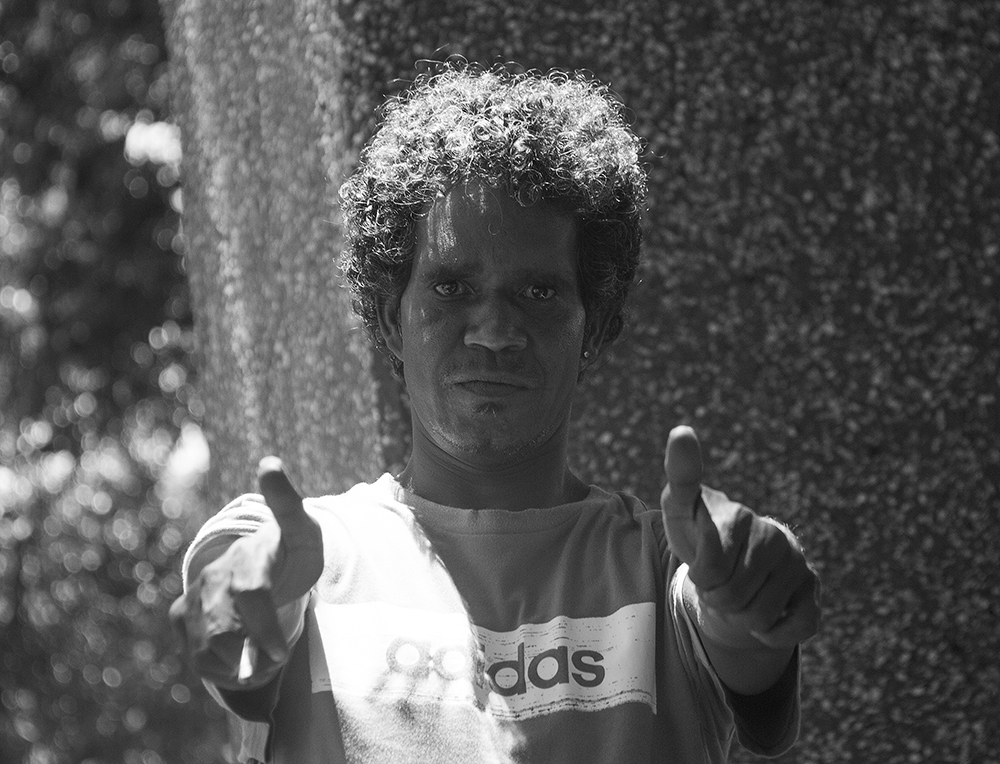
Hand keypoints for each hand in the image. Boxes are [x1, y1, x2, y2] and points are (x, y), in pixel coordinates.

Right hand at [169, 457, 323, 688]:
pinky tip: (244, 658)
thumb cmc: (291, 551)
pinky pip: (197, 659)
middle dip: (253, 657)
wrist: (267, 561)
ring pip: (207, 652)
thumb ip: (288, 505)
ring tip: (266, 657)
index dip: (264, 630)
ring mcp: (193, 597)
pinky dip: (222, 671)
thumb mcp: (303, 529)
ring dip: (240, 668)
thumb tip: (268, 463)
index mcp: (246, 556)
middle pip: (224, 634)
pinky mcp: (181, 616)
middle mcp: (213, 576)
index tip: (280, 653)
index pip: (249, 594)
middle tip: (278, 658)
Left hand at [660, 426, 819, 649]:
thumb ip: (681, 474)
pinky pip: (793, 630)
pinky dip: (770, 632)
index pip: (710, 569)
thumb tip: (682, 431)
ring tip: (738, 592)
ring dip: (738, 616)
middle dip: (716, 597)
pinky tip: (764, 613)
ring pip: (757, 618)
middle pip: (730, 598)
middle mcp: (774, 538)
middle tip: (718, 582)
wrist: (732, 568)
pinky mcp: (814, 594)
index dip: (700, 577)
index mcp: (740, 517)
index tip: (703, 564)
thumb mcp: (681, 507)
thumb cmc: (700, 534)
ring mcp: (797, 566)